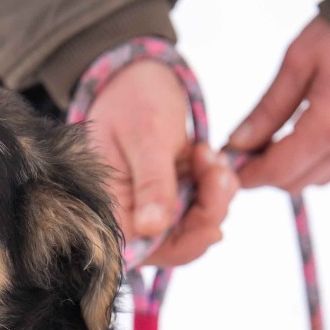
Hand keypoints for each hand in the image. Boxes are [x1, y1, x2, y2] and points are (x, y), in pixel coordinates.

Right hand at [85, 59, 236, 266]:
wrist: (136, 76)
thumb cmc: (131, 100)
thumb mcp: (146, 137)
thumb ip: (152, 183)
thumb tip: (153, 228)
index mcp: (111, 211)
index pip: (148, 252)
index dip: (184, 243)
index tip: (210, 219)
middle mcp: (131, 218)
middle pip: (180, 245)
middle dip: (209, 213)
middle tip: (217, 172)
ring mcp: (154, 209)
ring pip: (198, 226)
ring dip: (216, 195)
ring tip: (209, 155)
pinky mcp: (172, 197)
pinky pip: (204, 206)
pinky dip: (216, 185)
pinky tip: (209, 157)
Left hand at [229, 17, 329, 192]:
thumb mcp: (296, 63)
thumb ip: (266, 109)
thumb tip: (238, 142)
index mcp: (329, 127)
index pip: (278, 170)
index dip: (248, 174)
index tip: (228, 165)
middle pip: (298, 183)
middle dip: (268, 174)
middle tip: (247, 150)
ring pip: (321, 178)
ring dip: (294, 169)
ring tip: (274, 141)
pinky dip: (317, 159)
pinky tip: (303, 134)